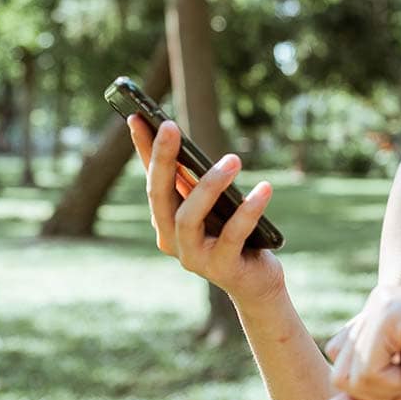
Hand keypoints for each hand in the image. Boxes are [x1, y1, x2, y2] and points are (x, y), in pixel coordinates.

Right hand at [128, 115, 284, 304]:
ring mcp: (193, 257)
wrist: (255, 284)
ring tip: (233, 159)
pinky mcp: (222, 268)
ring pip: (189, 217)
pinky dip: (248, 210)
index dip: (143, 149)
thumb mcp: (215, 206)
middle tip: (170, 125)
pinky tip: (264, 188)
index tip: (136, 116)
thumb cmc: (233, 237)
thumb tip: (186, 143)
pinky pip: (233, 234)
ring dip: (209, 185)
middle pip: (159, 195)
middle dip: (162, 159)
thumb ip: (199, 182)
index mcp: (165, 221)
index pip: (152, 179)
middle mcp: (171, 239)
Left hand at [321, 285, 400, 399]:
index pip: (343, 369)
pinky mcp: (388, 313)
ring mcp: (379, 305)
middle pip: (340, 376)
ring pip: (350, 377)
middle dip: (381, 390)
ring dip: (392, 386)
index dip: (379, 386)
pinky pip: (370, 372)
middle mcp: (374, 304)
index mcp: (378, 315)